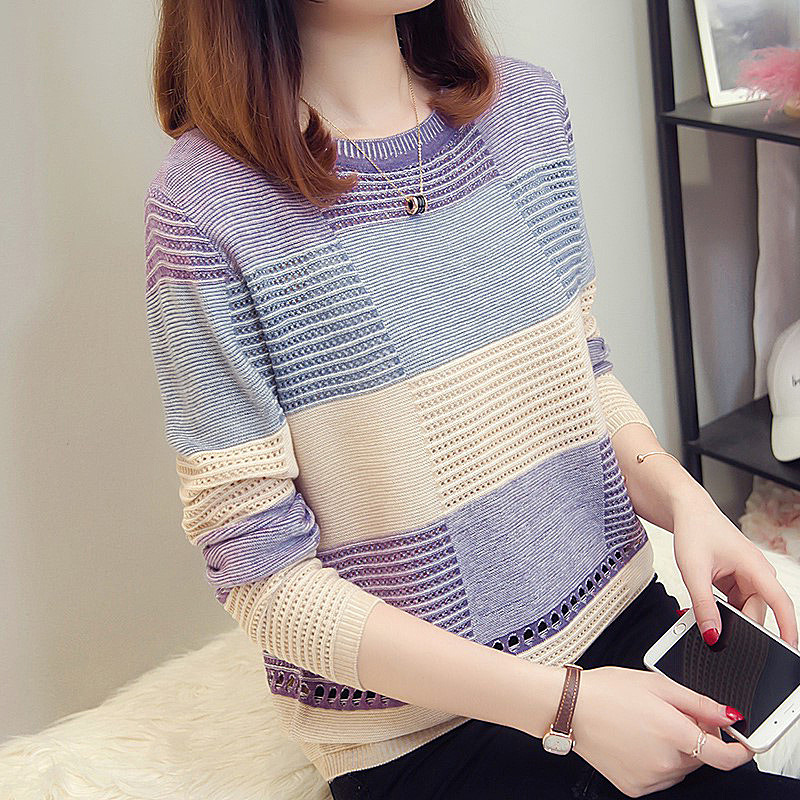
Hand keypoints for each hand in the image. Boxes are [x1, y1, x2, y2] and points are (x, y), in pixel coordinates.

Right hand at [570, 666, 752, 796]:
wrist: (569, 707)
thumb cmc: (607, 690)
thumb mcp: (655, 683)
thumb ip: (697, 701)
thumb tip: (729, 715)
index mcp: (672, 731)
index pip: (722, 756)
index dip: (739, 752)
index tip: (743, 746)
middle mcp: (663, 761)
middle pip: (700, 757)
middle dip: (696, 738)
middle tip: (673, 714)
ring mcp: (649, 778)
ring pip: (680, 768)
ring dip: (677, 751)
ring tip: (648, 725)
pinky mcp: (634, 787)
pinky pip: (660, 778)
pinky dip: (657, 763)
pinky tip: (637, 741)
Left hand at [672, 492, 797, 648]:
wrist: (687, 512)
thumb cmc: (694, 530)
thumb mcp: (693, 572)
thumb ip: (703, 605)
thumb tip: (713, 634)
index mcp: (754, 566)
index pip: (780, 602)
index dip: (787, 628)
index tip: (789, 648)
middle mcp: (756, 572)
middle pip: (757, 612)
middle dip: (740, 626)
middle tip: (715, 634)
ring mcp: (747, 577)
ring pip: (745, 610)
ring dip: (729, 617)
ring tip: (707, 615)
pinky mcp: (736, 581)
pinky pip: (735, 604)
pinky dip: (723, 610)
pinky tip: (709, 609)